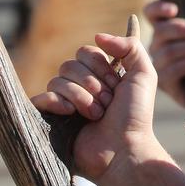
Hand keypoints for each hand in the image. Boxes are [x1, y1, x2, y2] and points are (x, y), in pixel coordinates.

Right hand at [31, 17, 162, 182]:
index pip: (85, 52)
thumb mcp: (144, 74)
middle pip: (69, 65)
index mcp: (98, 75)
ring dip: (82, 97)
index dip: (101, 67)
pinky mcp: (51, 120)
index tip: (117, 84)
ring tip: (97, 115)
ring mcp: (64, 103)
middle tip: (108, 103)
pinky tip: (70, 112)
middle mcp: (79, 87)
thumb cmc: (135, 115)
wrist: (124, 149)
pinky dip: (56, 101)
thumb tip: (97, 36)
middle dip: (93, 84)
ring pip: (57, 80)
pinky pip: (40, 98)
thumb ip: (130, 46)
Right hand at [143, 1, 184, 111]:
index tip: (174, 9)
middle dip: (182, 30)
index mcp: (167, 26)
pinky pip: (171, 71)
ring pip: (168, 52)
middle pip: (160, 31)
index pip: (151, 12)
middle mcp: (158, 44)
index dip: (158, 8)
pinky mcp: (164, 81)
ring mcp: (159, 62)